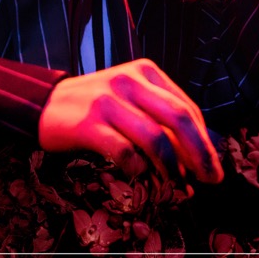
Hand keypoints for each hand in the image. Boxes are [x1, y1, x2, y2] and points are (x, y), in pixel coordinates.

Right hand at [38, 58, 222, 182]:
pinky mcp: (88, 123)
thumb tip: (196, 155)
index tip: (212, 166)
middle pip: (178, 118)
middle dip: (200, 153)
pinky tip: (141, 175)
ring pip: (155, 137)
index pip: (186, 107)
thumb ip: (160, 116)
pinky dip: (138, 168)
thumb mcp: (131, 98)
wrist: (46, 104)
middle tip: (210, 179)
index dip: (204, 140)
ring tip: (178, 186)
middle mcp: (130, 81)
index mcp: (146, 72)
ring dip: (172, 168)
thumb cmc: (98, 104)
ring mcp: (108, 100)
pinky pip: (124, 151)